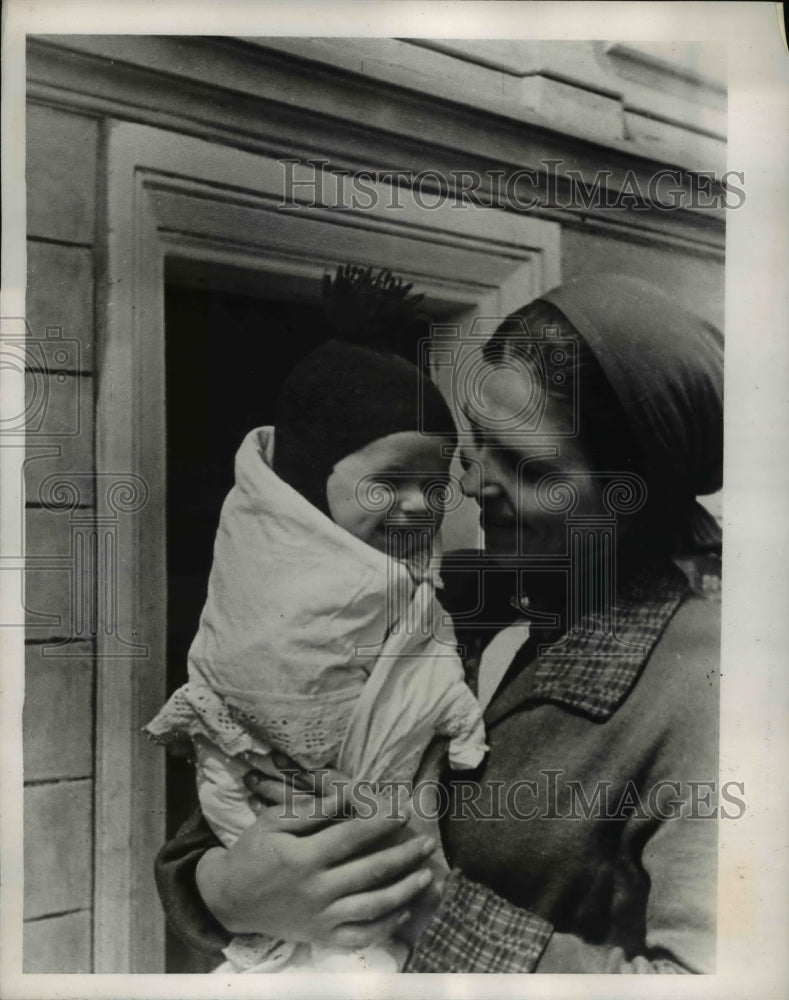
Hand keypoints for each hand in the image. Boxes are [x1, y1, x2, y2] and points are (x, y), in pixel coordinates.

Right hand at [196, 768, 437, 948]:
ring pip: (372, 907)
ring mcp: (321, 917)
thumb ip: (312, 810)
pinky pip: (360, 936)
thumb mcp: (273, 821)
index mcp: (304, 857)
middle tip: (428, 842)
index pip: (352, 836)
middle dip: (404, 855)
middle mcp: (317, 890)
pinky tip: (404, 910)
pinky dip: (386, 926)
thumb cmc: (253, 852)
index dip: (381, 822)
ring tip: (426, 876)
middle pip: (370, 871)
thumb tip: (348, 795)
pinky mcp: (321, 937)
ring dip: (404, 891)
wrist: (229, 899)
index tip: (404, 810)